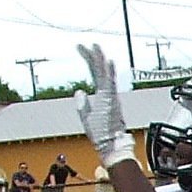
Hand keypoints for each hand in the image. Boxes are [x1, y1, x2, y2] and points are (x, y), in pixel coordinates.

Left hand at [75, 44, 135, 168]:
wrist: (111, 146)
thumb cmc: (102, 136)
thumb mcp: (87, 118)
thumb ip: (82, 105)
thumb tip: (78, 92)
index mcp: (102, 96)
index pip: (95, 73)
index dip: (88, 61)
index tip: (80, 48)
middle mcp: (107, 93)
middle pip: (98, 70)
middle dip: (90, 56)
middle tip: (81, 45)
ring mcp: (110, 97)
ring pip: (104, 74)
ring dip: (99, 60)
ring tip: (94, 46)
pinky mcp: (112, 103)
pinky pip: (111, 86)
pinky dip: (110, 74)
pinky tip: (109, 62)